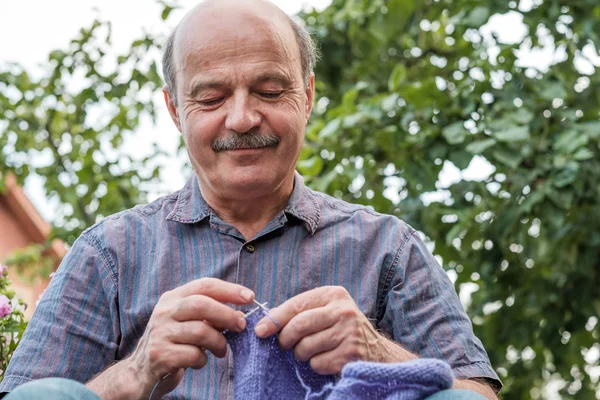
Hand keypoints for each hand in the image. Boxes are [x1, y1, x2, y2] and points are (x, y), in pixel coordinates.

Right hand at [125, 278, 253, 398]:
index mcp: (173, 298)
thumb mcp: (186, 321)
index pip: (204, 285)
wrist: (141, 371)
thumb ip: (207, 313)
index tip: (249, 297)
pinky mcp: (160, 355)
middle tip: (241, 326)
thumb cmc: (173, 342)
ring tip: (221, 350)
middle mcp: (164, 312)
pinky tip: (200, 361)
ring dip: (219, 342)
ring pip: (201, 331)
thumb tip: (240, 312)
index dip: (229, 289)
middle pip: (202, 304)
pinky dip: (203, 360)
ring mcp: (160, 333)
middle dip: (227, 314)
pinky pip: (193, 354)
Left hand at [254, 286, 413, 374]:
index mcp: (334, 294)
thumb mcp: (325, 311)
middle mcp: (343, 310)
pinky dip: (316, 365)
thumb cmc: (342, 329)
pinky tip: (327, 359)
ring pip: (306, 347)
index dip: (275, 319)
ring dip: (302, 354)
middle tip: (284, 346)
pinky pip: (317, 363)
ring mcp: (349, 332)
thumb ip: (300, 312)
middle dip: (285, 339)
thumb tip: (265, 323)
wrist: (376, 350)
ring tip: (311, 351)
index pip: (297, 304)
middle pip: (299, 325)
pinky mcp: (351, 353)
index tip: (260, 331)